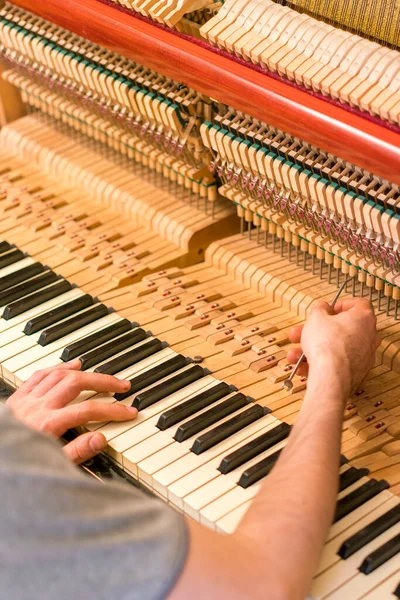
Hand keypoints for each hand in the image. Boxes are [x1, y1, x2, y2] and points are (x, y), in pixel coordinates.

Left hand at [6, 360, 136, 463]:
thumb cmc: (17, 464)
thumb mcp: (49, 465)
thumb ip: (76, 453)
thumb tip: (101, 439)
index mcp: (47, 425)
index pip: (89, 411)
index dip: (113, 410)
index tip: (129, 411)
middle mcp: (37, 407)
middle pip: (76, 383)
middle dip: (103, 381)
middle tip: (121, 385)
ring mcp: (26, 400)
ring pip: (59, 375)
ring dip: (83, 372)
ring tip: (101, 375)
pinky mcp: (17, 398)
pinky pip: (39, 375)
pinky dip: (58, 368)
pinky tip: (70, 367)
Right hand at [287, 298, 379, 396]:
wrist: (331, 377)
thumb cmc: (327, 345)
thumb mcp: (316, 317)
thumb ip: (319, 308)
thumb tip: (322, 308)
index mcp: (363, 318)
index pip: (358, 304)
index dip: (340, 305)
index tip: (327, 309)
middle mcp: (369, 336)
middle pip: (341, 329)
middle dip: (316, 331)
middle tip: (302, 332)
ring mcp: (364, 356)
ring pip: (335, 348)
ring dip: (312, 349)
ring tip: (295, 354)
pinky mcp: (356, 372)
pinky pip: (336, 364)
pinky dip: (320, 363)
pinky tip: (303, 366)